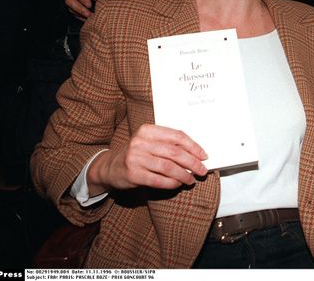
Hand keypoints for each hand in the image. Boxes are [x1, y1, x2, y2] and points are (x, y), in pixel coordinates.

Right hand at [63, 0, 100, 19]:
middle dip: (79, 9)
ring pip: (69, 6)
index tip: (90, 5)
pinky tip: (86, 19)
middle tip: (89, 14)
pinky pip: (71, 10)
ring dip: (79, 13)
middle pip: (70, 0)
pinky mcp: (68, 1)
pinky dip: (78, 15)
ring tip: (89, 18)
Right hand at [87, 124, 207, 194]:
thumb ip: (168, 144)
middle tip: (202, 170)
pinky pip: (159, 180)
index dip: (193, 147)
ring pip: (168, 167)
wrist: (109, 167)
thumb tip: (196, 154)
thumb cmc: (136, 154)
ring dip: (184, 175)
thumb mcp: (149, 142)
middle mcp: (140, 142)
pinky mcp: (133, 174)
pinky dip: (171, 183)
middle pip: (175, 152)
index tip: (203, 156)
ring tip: (191, 180)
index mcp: (147, 130)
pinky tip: (178, 184)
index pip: (177, 136)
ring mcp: (135, 158)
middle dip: (192, 162)